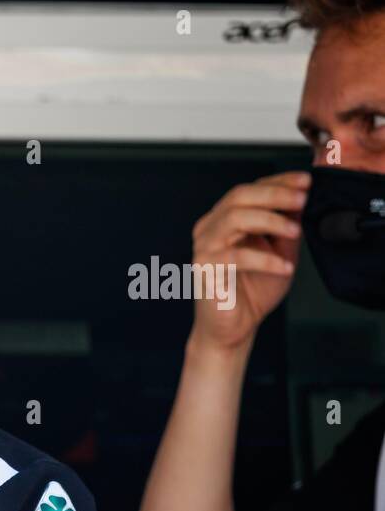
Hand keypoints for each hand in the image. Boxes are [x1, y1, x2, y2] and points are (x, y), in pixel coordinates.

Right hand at [189, 170, 307, 351]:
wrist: (232, 329)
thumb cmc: (251, 292)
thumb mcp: (279, 251)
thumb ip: (286, 227)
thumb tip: (302, 201)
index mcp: (223, 221)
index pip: (249, 190)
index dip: (278, 182)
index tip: (306, 181)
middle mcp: (209, 229)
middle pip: (238, 197)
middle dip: (275, 195)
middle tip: (302, 199)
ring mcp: (204, 248)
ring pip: (234, 219)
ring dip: (270, 221)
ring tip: (295, 232)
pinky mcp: (204, 269)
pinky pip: (236, 256)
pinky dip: (265, 259)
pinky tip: (283, 267)